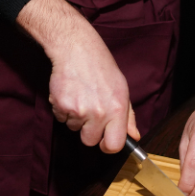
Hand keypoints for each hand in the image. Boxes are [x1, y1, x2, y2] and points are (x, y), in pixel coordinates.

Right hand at [17, 0, 138, 152]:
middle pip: (89, 141)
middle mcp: (98, 113)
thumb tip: (134, 137)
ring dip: (76, 118)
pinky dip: (63, 110)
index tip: (105, 140)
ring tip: (81, 98)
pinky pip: (61, 118)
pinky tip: (71, 94)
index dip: (108, 145)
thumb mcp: (122, 91)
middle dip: (89, 131)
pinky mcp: (60, 105)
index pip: (113, 145)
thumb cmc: (102, 69)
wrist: (77, 50)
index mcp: (117, 110)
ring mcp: (78, 110)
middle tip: (90, 113)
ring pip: (74, 129)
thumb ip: (128, 117)